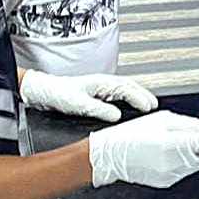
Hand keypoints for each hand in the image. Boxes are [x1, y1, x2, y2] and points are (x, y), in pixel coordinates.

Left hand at [19, 71, 157, 121]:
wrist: (43, 91)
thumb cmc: (59, 94)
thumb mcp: (78, 105)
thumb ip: (99, 109)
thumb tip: (117, 116)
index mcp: (101, 82)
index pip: (127, 89)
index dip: (140, 98)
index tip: (150, 107)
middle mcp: (103, 83)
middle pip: (130, 86)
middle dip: (144, 95)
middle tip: (155, 105)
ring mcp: (100, 87)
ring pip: (125, 89)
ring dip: (137, 95)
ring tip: (148, 104)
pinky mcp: (96, 93)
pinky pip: (118, 94)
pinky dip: (128, 98)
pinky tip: (129, 106)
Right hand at [89, 111, 198, 187]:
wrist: (110, 156)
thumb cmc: (129, 136)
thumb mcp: (161, 120)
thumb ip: (187, 124)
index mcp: (172, 146)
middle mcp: (173, 165)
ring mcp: (170, 176)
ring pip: (198, 165)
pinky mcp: (167, 182)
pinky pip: (187, 171)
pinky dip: (191, 160)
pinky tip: (186, 150)